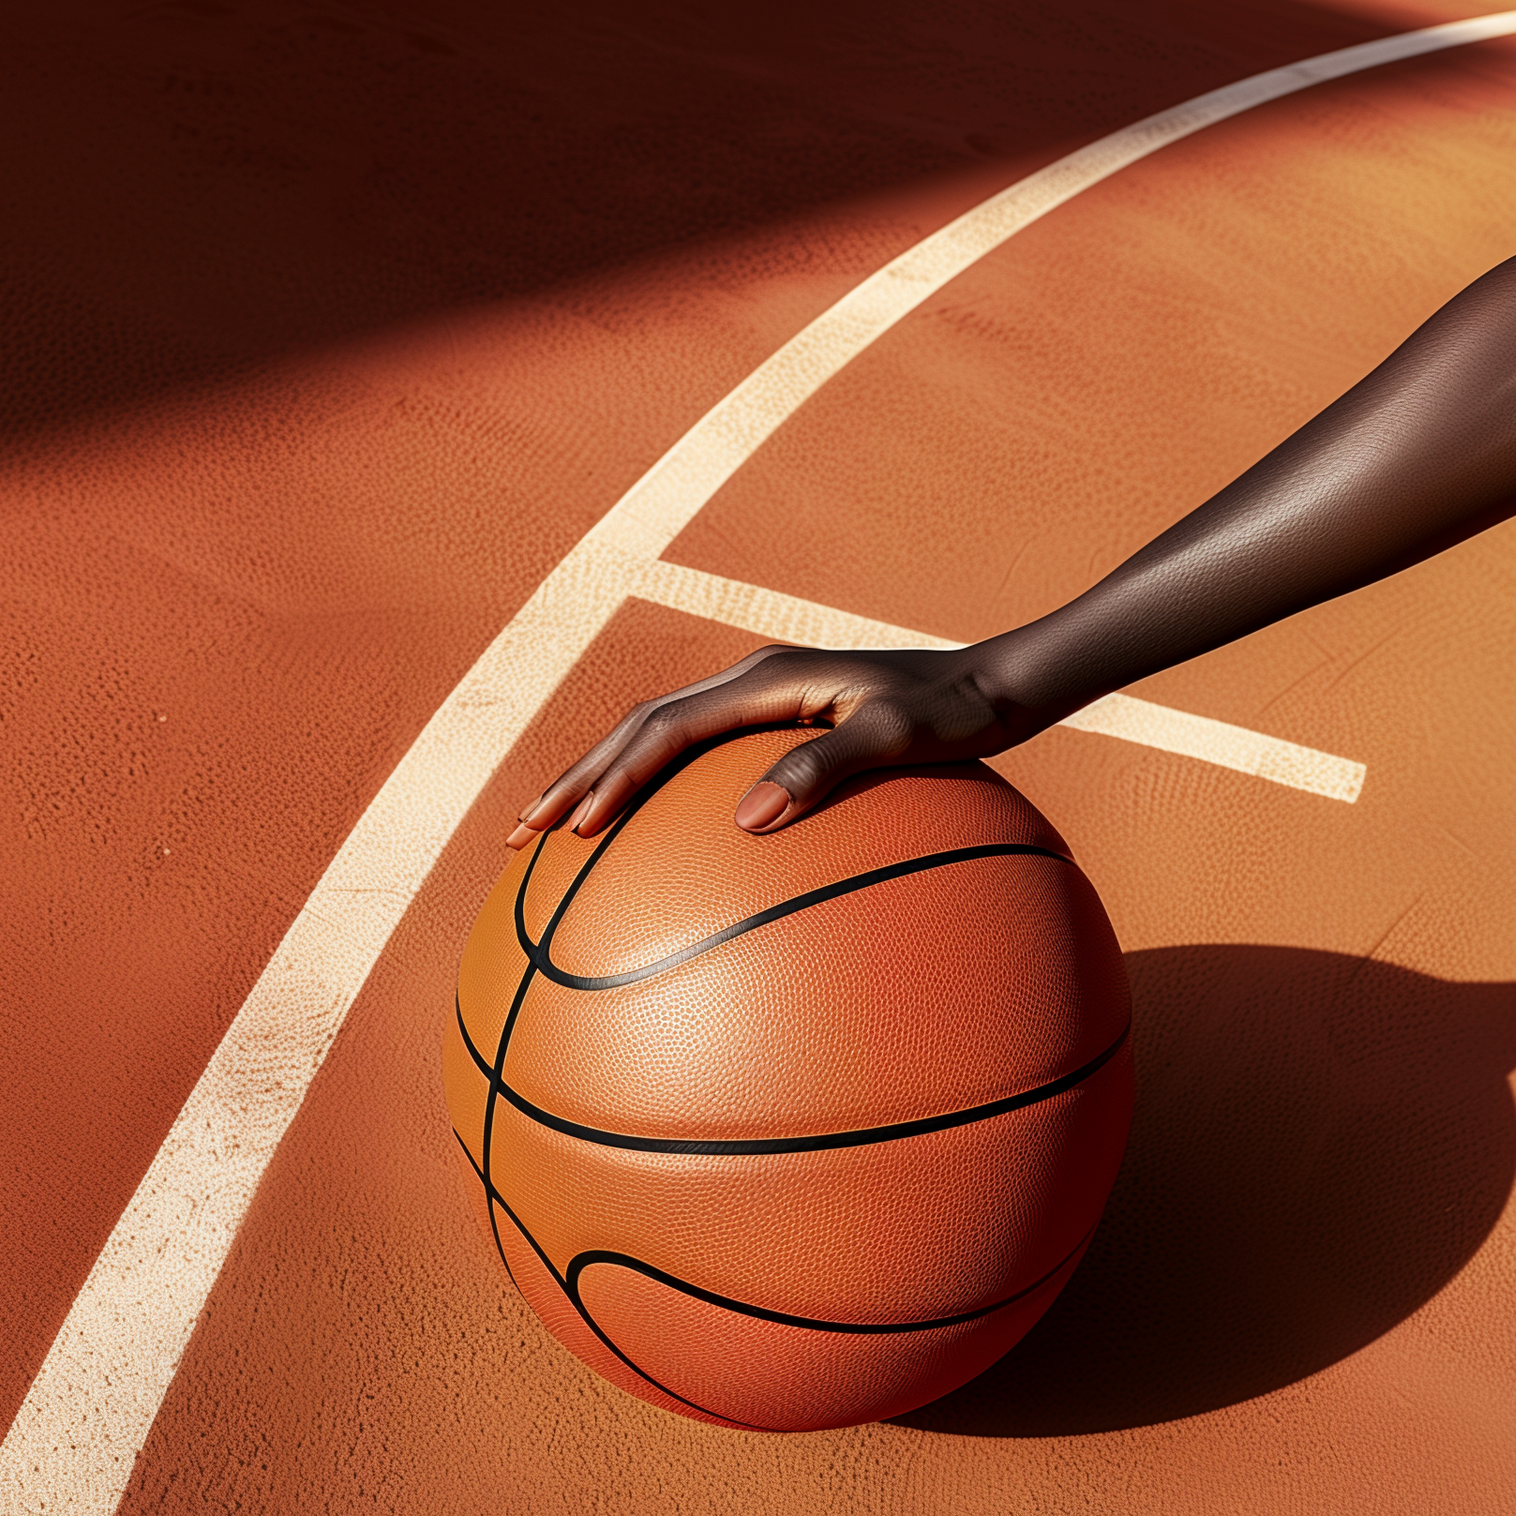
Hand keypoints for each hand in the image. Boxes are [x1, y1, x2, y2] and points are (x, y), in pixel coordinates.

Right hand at [506, 643, 1045, 842]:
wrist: (992, 685)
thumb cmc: (954, 714)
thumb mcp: (898, 740)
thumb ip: (826, 768)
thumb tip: (749, 822)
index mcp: (764, 681)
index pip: (664, 730)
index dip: (614, 777)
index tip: (576, 827)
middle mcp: (749, 683)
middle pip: (638, 729)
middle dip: (578, 778)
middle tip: (522, 830)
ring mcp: (759, 703)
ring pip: (656, 739)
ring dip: (601, 779)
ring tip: (554, 829)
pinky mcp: (775, 726)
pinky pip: (694, 758)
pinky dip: (651, 788)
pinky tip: (647, 835)